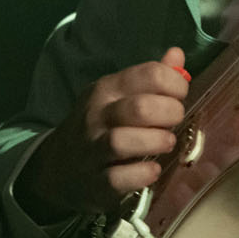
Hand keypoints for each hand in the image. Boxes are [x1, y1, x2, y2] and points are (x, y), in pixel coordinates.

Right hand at [17, 47, 189, 219]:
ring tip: (167, 142)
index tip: (180, 96)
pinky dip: (142, 174)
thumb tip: (177, 54)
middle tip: (176, 120)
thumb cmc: (101, 124)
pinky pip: (118, 179)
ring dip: (156, 141)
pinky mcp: (94, 183)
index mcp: (107, 89)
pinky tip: (153, 169)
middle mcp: (97, 116)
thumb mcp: (119, 94)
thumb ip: (150, 77)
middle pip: (139, 108)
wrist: (58, 167)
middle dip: (169, 113)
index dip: (175, 84)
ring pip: (122, 142)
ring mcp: (92, 151)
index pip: (149, 74)